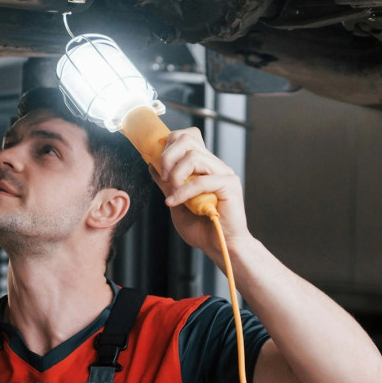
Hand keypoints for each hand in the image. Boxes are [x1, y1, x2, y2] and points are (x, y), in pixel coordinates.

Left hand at [151, 127, 251, 258]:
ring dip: (175, 175)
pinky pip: (201, 181)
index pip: (188, 136)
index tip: (159, 163)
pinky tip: (175, 202)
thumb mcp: (175, 202)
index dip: (170, 142)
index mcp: (204, 166)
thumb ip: (167, 184)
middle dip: (168, 156)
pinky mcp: (229, 185)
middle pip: (188, 138)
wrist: (221, 247)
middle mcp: (214, 165)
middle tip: (163, 177)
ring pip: (194, 156)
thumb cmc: (201, 228)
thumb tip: (152, 165)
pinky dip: (183, 192)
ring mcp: (223, 173)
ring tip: (171, 193)